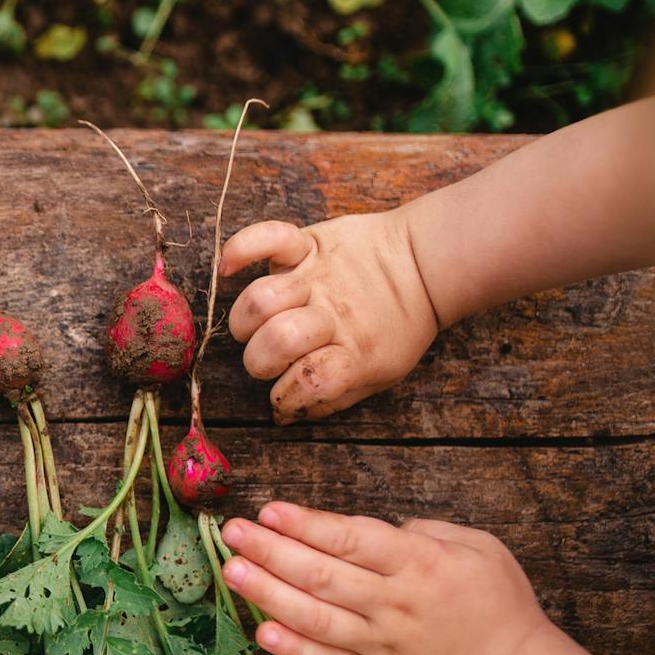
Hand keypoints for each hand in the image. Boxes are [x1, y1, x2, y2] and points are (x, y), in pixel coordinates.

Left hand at [217, 501, 556, 654]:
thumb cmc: (499, 603)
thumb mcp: (479, 546)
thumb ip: (424, 530)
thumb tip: (370, 529)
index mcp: (420, 563)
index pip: (351, 539)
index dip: (306, 524)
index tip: (268, 510)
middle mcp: (396, 603)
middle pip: (322, 575)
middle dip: (271, 551)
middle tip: (231, 532)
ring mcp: (384, 644)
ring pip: (316, 617)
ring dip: (269, 594)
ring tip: (232, 571)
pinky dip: (294, 649)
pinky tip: (262, 631)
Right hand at [219, 210, 440, 422]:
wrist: (426, 262)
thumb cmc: (399, 325)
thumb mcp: (382, 374)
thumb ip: (334, 397)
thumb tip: (283, 416)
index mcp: (356, 353)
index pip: (309, 382)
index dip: (286, 398)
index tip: (285, 397)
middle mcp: (333, 315)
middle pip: (277, 341)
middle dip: (260, 360)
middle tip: (270, 358)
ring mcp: (318, 277)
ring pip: (262, 298)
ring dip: (247, 320)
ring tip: (257, 325)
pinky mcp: (309, 245)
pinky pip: (268, 238)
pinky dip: (242, 249)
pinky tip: (228, 268)